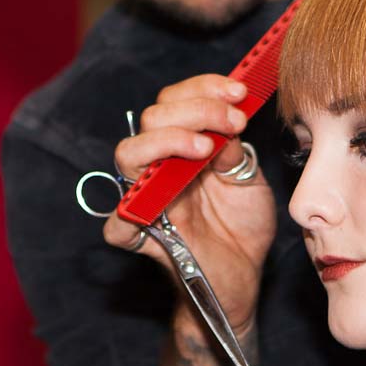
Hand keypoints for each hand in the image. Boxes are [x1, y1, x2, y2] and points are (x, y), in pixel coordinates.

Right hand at [104, 74, 276, 332]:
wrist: (243, 277)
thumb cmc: (243, 224)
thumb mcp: (249, 179)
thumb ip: (235, 152)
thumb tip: (227, 126)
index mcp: (184, 144)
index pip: (176, 100)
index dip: (204, 87)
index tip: (239, 91)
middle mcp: (160, 165)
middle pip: (152, 117)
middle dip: (196, 108)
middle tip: (234, 121)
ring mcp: (147, 198)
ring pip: (128, 153)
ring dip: (168, 139)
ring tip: (205, 147)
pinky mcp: (141, 236)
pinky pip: (117, 224)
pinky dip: (129, 212)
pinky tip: (163, 201)